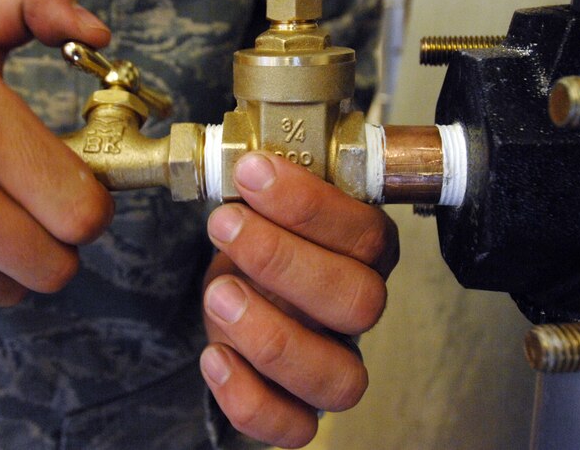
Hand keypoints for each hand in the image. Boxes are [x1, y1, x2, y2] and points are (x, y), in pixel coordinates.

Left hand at [201, 152, 398, 447]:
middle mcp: (355, 309)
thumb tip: (245, 156)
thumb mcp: (259, 204)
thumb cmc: (256, 242)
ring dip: (271, 335)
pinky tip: (215, 356)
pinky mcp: (300, 408)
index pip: (364, 233)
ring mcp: (333, 362)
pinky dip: (251, 400)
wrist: (237, 290)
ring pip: (339, 377)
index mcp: (361, 252)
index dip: (309, 205)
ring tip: (218, 293)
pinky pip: (296, 428)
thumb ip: (262, 188)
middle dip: (283, 261)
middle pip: (359, 302)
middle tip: (227, 225)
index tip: (253, 172)